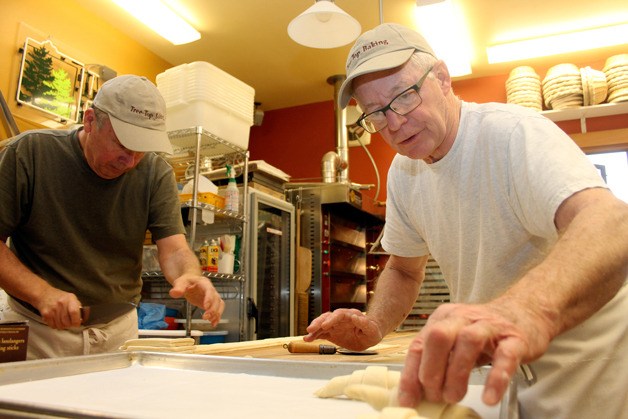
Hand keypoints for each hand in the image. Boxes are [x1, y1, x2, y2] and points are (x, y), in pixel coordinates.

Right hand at [36, 289, 82, 329]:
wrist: (44, 294)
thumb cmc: (60, 297)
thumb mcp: (71, 298)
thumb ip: (77, 307)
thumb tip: (82, 318)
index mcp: (70, 299)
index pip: (74, 312)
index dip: (76, 321)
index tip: (77, 324)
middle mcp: (61, 304)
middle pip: (67, 322)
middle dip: (70, 325)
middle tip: (70, 323)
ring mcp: (52, 309)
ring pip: (60, 325)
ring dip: (63, 326)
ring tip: (63, 321)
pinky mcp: (46, 314)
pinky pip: (53, 326)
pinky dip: (56, 326)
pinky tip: (57, 321)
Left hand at [169, 274, 224, 325]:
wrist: (190, 282)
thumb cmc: (186, 281)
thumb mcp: (181, 282)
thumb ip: (178, 288)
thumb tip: (174, 293)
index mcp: (204, 283)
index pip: (209, 290)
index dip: (209, 298)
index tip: (205, 307)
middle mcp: (211, 290)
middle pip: (216, 299)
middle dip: (213, 309)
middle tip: (205, 317)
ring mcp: (213, 297)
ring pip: (220, 304)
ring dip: (217, 313)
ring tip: (211, 321)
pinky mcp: (212, 303)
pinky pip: (218, 309)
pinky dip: (217, 316)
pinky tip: (213, 323)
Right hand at [304, 308, 382, 350]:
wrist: (368, 336)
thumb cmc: (372, 332)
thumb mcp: (372, 331)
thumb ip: (365, 324)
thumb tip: (356, 317)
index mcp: (350, 316)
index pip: (339, 314)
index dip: (332, 319)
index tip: (325, 325)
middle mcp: (340, 319)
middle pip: (327, 317)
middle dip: (319, 322)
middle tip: (311, 329)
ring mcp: (335, 325)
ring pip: (322, 324)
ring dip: (314, 329)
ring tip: (307, 336)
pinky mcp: (331, 333)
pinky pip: (321, 333)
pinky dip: (314, 336)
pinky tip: (307, 339)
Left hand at [397, 302, 550, 407]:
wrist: (524, 314)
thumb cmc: (484, 334)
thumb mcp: (455, 342)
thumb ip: (435, 361)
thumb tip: (415, 393)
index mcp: (443, 318)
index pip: (419, 344)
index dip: (411, 374)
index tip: (409, 399)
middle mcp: (462, 317)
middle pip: (438, 336)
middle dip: (431, 371)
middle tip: (436, 396)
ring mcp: (489, 326)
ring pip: (468, 342)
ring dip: (457, 374)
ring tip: (454, 397)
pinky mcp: (514, 338)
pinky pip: (505, 356)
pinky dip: (496, 378)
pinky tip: (489, 397)